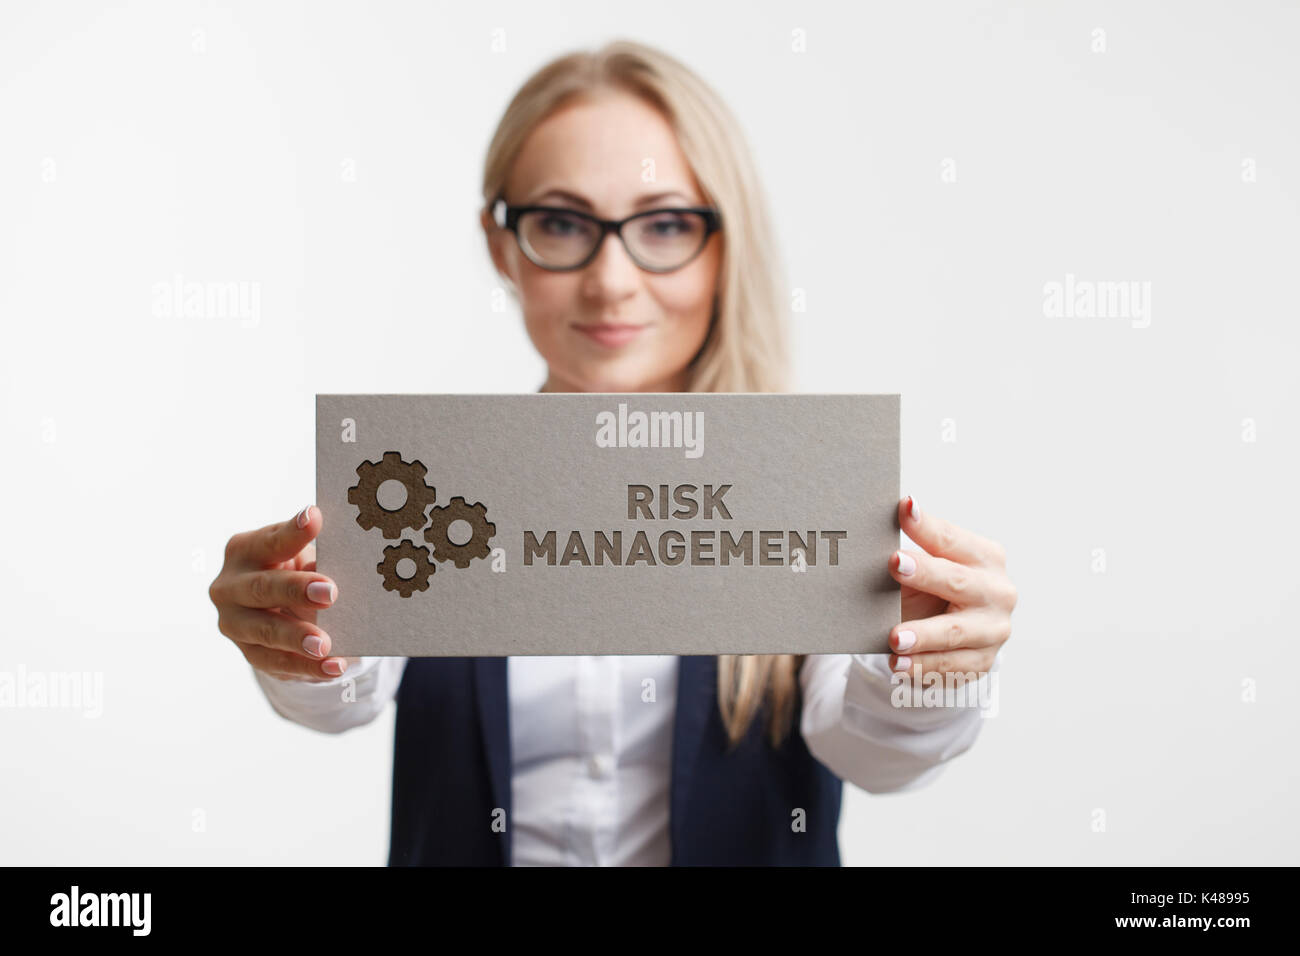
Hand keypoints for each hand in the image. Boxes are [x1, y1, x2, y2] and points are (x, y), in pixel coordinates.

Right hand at [209, 505, 357, 680]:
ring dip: (297, 637)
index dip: (292, 532)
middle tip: (330, 592)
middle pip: (262, 587)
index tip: (315, 518)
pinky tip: (333, 666)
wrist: (276, 610)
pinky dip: (307, 667)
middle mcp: (230, 584)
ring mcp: (234, 622)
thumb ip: (313, 561)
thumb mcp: (302, 560)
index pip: (270, 540)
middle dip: (296, 590)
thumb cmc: (294, 571)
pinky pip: (277, 663)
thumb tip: (337, 567)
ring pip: (265, 630)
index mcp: (245, 550)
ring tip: (324, 644)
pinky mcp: (248, 653)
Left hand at [886, 496, 1016, 683]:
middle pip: (958, 581)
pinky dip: (921, 666)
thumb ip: (910, 552)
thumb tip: (868, 531)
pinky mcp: (981, 661)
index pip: (951, 539)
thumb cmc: (935, 589)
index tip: (903, 510)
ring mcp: (993, 629)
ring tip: (893, 637)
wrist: (954, 634)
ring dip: (922, 635)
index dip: (927, 526)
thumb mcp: (927, 567)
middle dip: (926, 573)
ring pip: (954, 632)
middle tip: (894, 566)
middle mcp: (997, 591)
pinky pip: (948, 666)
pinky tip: (899, 665)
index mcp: (985, 557)